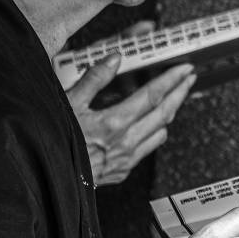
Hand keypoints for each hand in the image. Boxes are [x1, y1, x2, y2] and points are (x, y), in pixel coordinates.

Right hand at [66, 27, 195, 184]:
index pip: (153, 95)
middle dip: (180, 93)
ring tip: (173, 99)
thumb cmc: (55, 141)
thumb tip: (115, 58)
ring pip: (160, 132)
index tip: (184, 70)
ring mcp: (127, 158)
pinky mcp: (122, 170)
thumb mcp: (69, 103)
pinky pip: (148, 148)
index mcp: (115, 121)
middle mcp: (126, 141)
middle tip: (188, 79)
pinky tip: (152, 126)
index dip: (172, 80)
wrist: (49, 178)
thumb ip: (94, 78)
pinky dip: (155, 132)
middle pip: (164, 113)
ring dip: (169, 113)